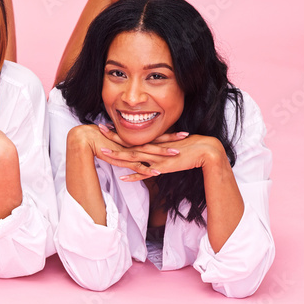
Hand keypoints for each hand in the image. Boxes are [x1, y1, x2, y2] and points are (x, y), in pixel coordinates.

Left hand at [96, 128, 222, 182]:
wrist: (204, 151)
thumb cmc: (189, 147)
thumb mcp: (170, 144)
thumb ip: (159, 145)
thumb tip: (150, 145)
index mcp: (153, 142)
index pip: (131, 136)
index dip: (118, 131)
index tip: (106, 125)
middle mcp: (152, 148)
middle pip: (128, 143)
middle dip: (112, 137)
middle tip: (98, 129)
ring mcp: (156, 158)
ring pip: (133, 157)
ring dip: (118, 155)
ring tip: (103, 152)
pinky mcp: (162, 168)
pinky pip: (145, 173)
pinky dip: (134, 176)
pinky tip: (123, 178)